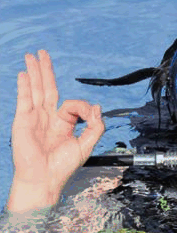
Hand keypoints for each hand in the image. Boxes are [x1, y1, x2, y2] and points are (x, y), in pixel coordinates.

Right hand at [9, 50, 104, 209]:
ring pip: (36, 90)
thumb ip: (95, 126)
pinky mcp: (23, 121)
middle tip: (44, 53)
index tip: (89, 115)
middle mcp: (48, 118)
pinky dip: (25, 86)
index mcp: (63, 124)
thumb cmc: (63, 166)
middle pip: (48, 89)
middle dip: (46, 70)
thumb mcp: (86, 145)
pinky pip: (24, 100)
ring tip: (32, 56)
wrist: (44, 179)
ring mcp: (34, 118)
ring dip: (35, 72)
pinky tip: (25, 73)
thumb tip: (97, 106)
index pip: (72, 104)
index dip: (83, 106)